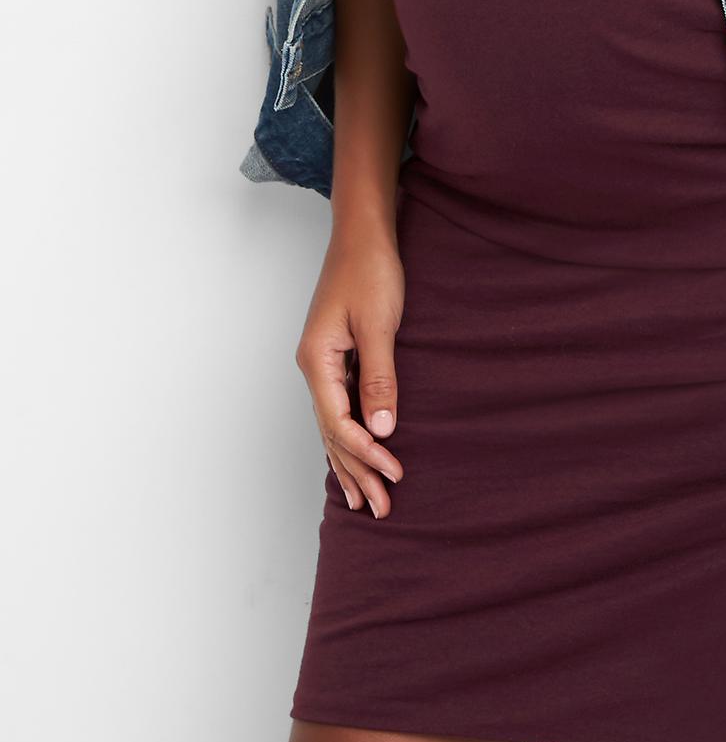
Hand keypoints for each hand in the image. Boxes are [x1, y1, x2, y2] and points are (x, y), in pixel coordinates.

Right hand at [295, 227, 406, 516]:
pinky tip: (359, 454)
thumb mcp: (379, 324)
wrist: (363, 232)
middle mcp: (313, 366)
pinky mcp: (336, 354)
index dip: (367, 454)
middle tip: (382, 509)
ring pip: (334, 424)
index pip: (339, 423)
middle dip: (357, 471)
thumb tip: (383, 428)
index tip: (395, 474)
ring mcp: (322, 362)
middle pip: (332, 432)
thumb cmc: (370, 270)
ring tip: (366, 499)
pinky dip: (352, 434)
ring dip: (352, 460)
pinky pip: (341, 407)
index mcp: (317, 361)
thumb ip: (380, 376)